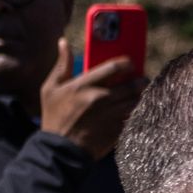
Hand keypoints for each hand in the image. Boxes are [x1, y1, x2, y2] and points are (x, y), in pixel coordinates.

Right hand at [40, 37, 144, 159]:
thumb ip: (62, 65)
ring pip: (137, 100)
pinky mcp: (118, 129)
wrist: (60, 150)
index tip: (131, 63)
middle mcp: (100, 98)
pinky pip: (135, 116)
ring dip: (142, 96)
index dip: (126, 63)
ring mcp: (111, 115)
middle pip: (131, 84)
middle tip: (142, 80)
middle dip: (141, 81)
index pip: (113, 67)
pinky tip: (139, 109)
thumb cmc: (54, 117)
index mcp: (83, 86)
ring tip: (142, 94)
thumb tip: (63, 42)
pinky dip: (139, 112)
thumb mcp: (50, 89)